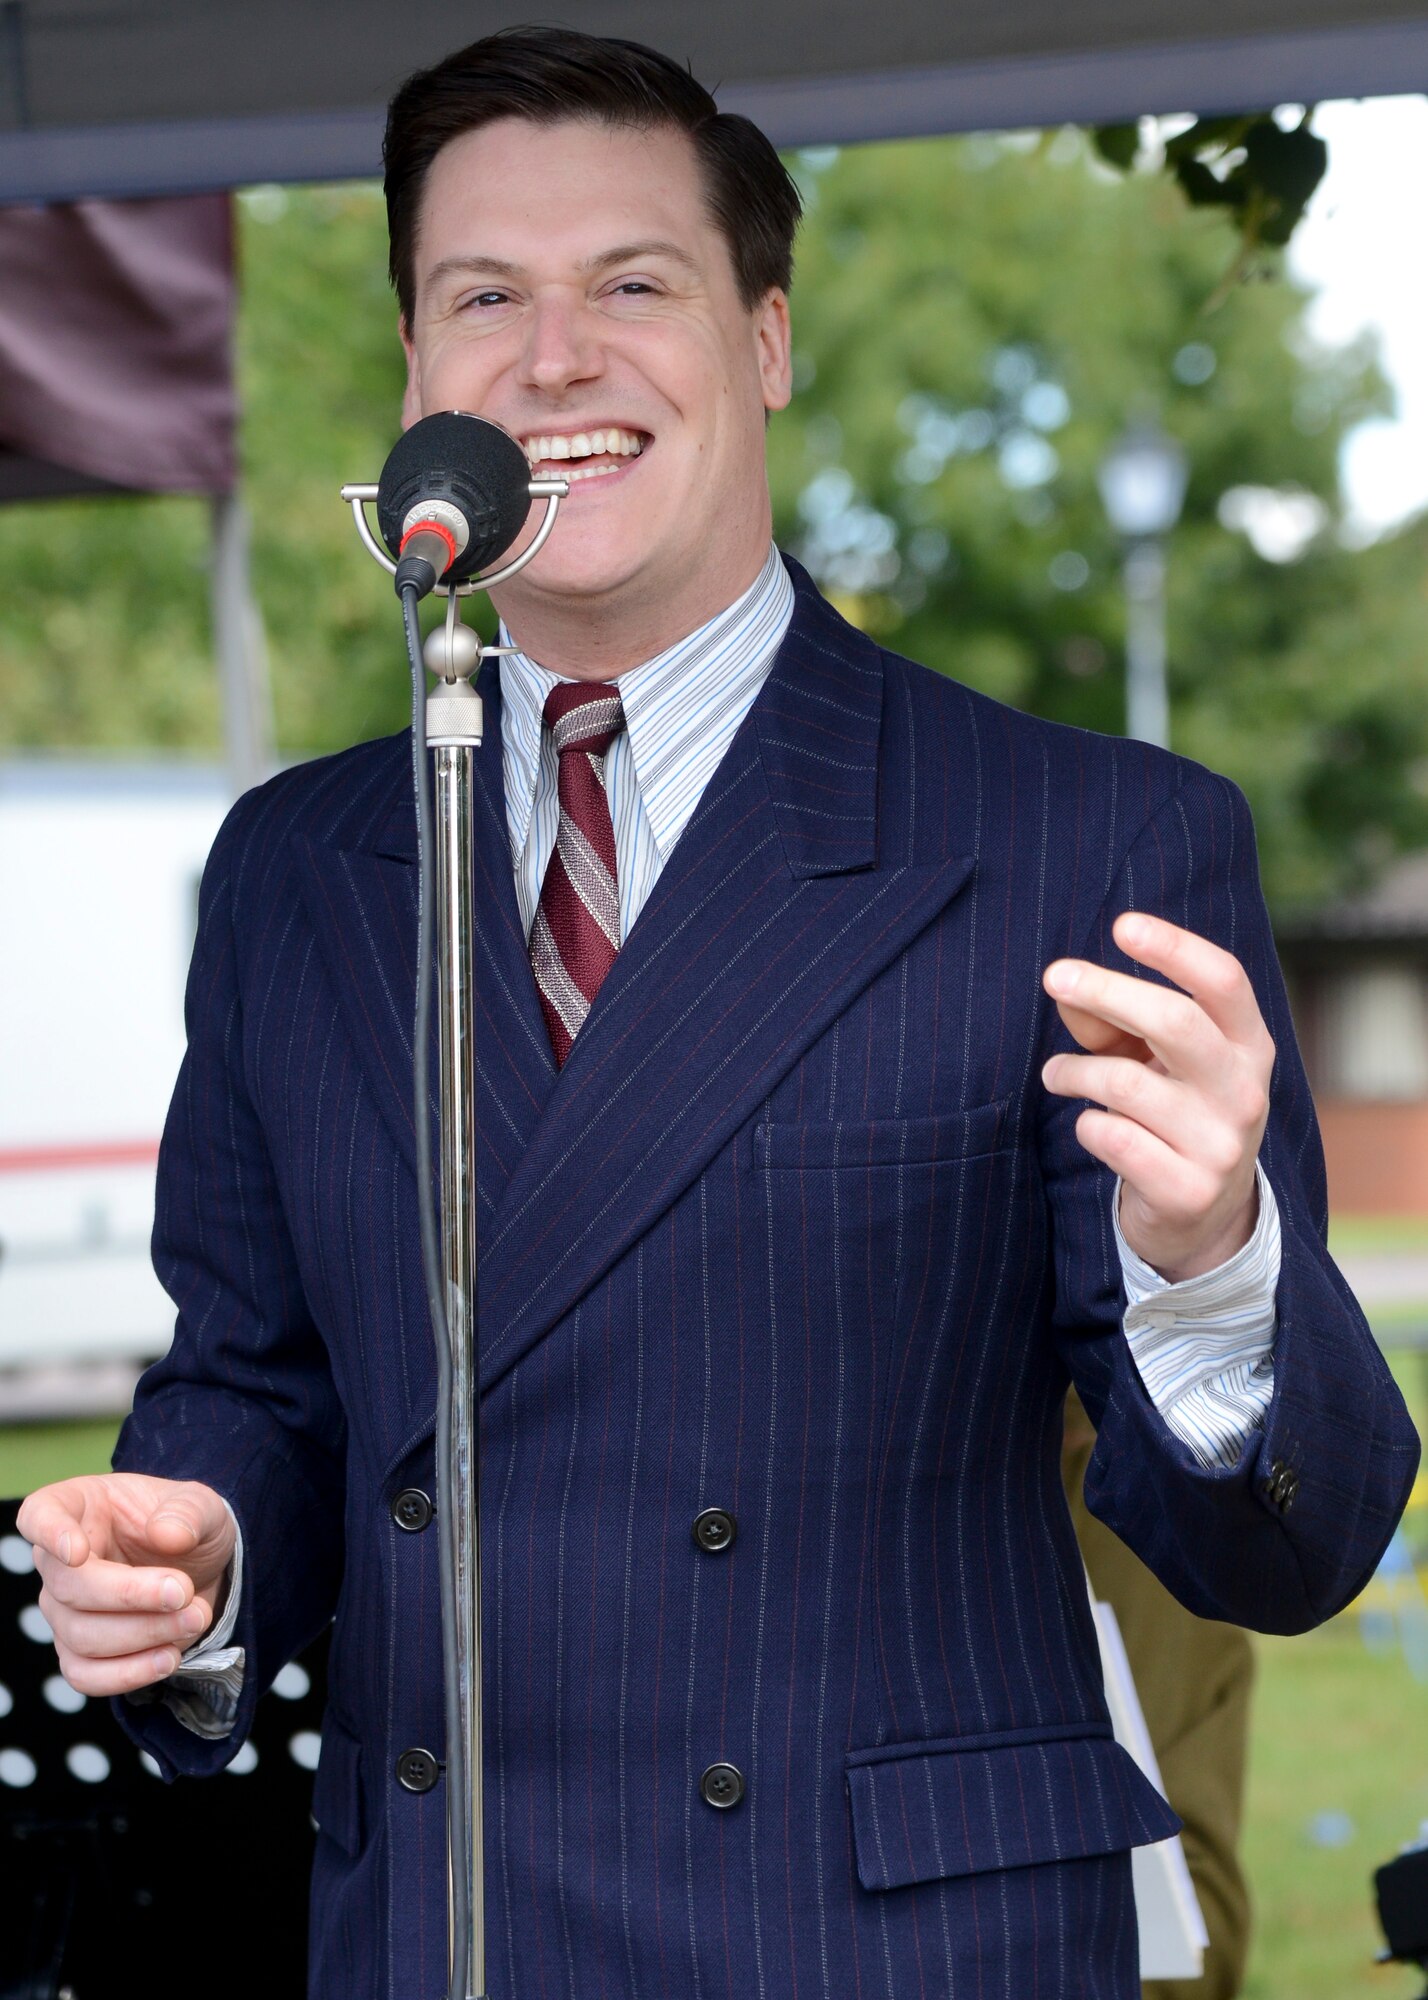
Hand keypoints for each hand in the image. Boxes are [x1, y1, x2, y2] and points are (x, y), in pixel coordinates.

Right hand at [17, 1473, 235, 1697]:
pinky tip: (169, 1658)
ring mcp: (64, 1610)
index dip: (50, 1533)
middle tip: (184, 1592)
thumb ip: (189, 1512)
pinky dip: (128, 1673)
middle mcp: (59, 1561)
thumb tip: (166, 1535)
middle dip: (130, 1596)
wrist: (199, 1567)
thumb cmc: (187, 1524)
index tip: (76, 1552)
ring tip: (195, 1618)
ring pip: (81, 1636)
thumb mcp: (203, 1505)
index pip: (40, 1514)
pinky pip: (85, 1675)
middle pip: (69, 1588)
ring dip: (143, 1634)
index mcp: (79, 1506)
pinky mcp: (80, 1651)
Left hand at [1040, 911, 1273, 1281]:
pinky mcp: (1188, 1191)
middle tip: (1055, 976)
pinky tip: (1091, 1127)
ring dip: (1074, 1072)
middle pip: (1176, 1020)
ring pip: (1126, 1083)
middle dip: (1107, 990)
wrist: (1202, 1216)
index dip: (1175, 948)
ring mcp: (1222, 1145)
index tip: (1122, 925)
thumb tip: (1065, 988)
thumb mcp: (1154, 1060)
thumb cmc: (1172, 1112)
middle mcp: (1245, 1091)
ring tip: (1057, 1075)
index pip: (1224, 981)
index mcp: (1249, 1045)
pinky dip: (1086, 1125)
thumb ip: (1113, 1022)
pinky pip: (1112, 1138)